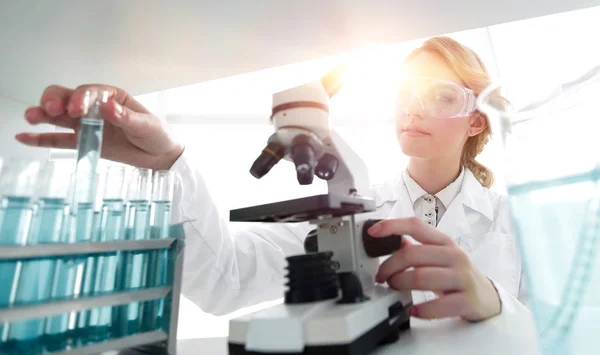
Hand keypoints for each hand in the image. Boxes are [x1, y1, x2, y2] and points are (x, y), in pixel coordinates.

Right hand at [16, 84, 183, 169]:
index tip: (77, 109)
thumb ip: (127, 118)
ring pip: (58, 115)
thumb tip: (110, 106)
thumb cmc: (157, 136)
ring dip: (42, 113)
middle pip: (67, 96)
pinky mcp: (84, 141)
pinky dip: (41, 137)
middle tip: (52, 109)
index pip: (91, 92)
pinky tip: (25, 137)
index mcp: (113, 97)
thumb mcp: (147, 126)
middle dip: (56, 100)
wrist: (161, 157)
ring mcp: (87, 124)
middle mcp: (96, 107)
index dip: (81, 97)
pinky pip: (59, 139)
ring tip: (31, 117)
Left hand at [368, 217, 500, 321]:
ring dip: (400, 284)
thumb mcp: (438, 256)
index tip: (373, 231)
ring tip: (394, 288)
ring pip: (421, 277)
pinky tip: (412, 310)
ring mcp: (462, 277)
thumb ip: (416, 247)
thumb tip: (390, 239)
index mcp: (444, 242)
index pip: (416, 225)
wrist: (487, 297)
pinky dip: (420, 309)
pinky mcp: (467, 301)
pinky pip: (437, 305)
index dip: (392, 226)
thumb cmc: (456, 274)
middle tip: (381, 276)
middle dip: (389, 266)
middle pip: (412, 254)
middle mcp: (454, 256)